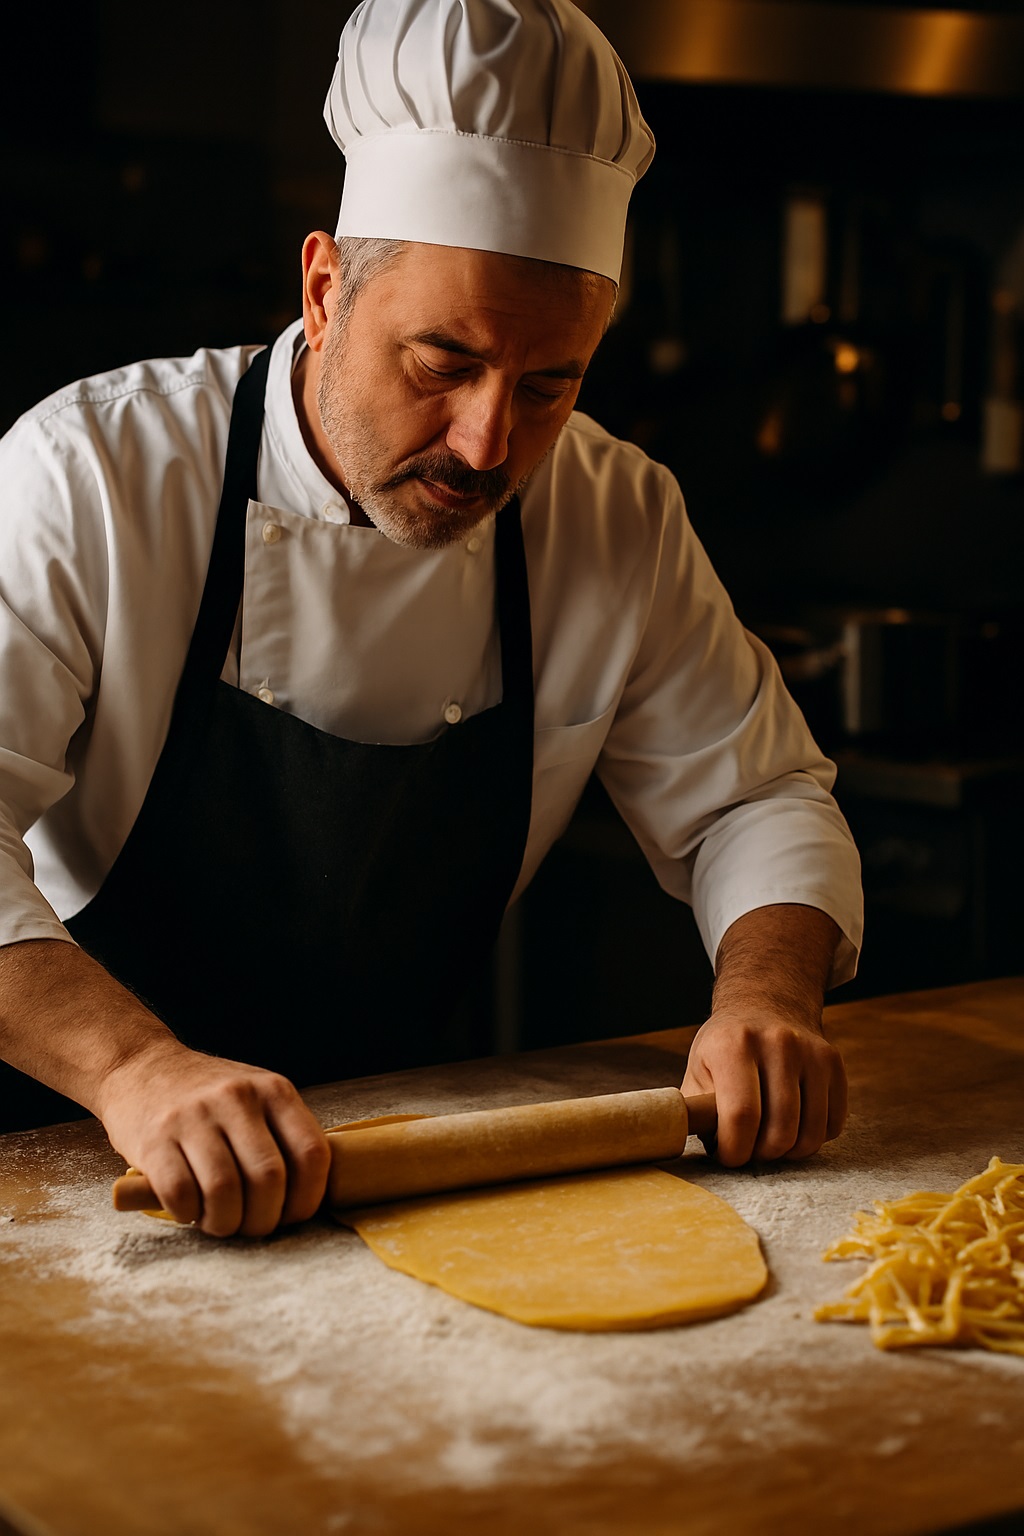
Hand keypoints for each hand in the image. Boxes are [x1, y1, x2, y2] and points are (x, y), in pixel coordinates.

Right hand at [97, 1041, 331, 1237]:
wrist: (141, 1067)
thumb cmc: (208, 1095)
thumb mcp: (257, 1096)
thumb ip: (283, 1135)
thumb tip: (308, 1197)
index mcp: (273, 1090)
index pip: (311, 1154)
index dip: (308, 1199)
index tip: (292, 1215)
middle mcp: (237, 1098)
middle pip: (269, 1179)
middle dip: (264, 1219)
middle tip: (252, 1225)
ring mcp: (194, 1116)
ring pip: (224, 1192)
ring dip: (226, 1223)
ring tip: (221, 1221)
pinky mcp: (154, 1139)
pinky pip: (181, 1194)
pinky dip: (189, 1214)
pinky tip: (189, 1209)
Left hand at [682, 1005, 846, 1165]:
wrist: (765, 1005)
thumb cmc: (725, 1047)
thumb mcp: (698, 1069)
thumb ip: (694, 1109)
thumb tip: (682, 1141)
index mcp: (734, 1044)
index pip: (740, 1117)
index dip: (734, 1151)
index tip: (728, 1155)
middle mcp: (777, 1043)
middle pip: (779, 1132)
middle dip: (761, 1155)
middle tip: (749, 1148)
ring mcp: (810, 1051)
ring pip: (810, 1135)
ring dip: (788, 1152)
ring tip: (769, 1139)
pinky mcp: (833, 1063)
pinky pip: (832, 1126)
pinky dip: (812, 1138)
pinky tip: (794, 1124)